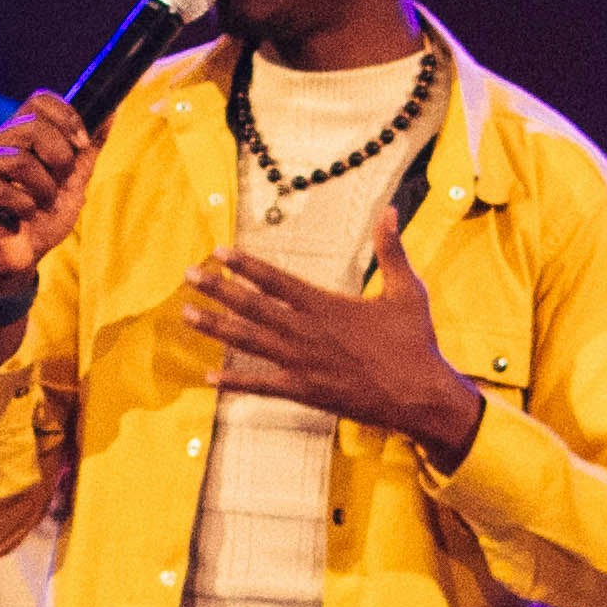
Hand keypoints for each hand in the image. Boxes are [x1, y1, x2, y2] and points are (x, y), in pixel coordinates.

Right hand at [0, 94, 99, 294]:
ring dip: (44, 189)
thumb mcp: (75, 178)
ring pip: (20, 160)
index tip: (81, 145)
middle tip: (58, 183)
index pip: (39, 100)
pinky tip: (20, 216)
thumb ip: (90, 147)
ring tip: (40, 204)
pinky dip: (24, 208)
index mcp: (17, 132)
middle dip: (59, 158)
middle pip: (32, 125)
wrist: (24, 256)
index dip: (67, 118)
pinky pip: (5, 190)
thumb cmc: (45, 216)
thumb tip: (113, 111)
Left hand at [180, 252, 475, 458]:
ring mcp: (302, 365)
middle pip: (252, 307)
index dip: (245, 265)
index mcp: (326, 306)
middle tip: (188, 275)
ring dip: (215, 327)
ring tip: (186, 315)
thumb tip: (390, 210)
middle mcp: (307, 333)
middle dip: (217, 289)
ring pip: (249, 343)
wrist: (421, 397)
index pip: (276, 280)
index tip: (219, 251)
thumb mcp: (407, 290)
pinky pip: (262, 387)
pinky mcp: (305, 393)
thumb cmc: (415, 342)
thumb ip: (391, 249)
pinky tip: (209, 379)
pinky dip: (234, 384)